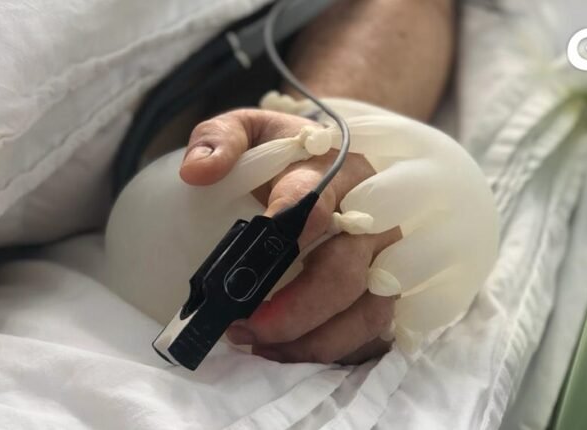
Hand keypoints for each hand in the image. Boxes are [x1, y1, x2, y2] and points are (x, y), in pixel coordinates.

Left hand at [180, 109, 400, 363]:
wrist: (338, 161)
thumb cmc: (288, 152)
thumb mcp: (252, 128)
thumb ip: (221, 139)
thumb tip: (196, 172)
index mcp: (336, 170)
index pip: (316, 199)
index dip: (289, 225)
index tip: (254, 251)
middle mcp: (372, 215)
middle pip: (344, 270)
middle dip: (294, 309)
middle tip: (243, 328)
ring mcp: (386, 255)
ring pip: (367, 310)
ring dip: (316, 340)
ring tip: (263, 351)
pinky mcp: (390, 286)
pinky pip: (374, 330)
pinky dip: (335, 350)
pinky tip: (292, 354)